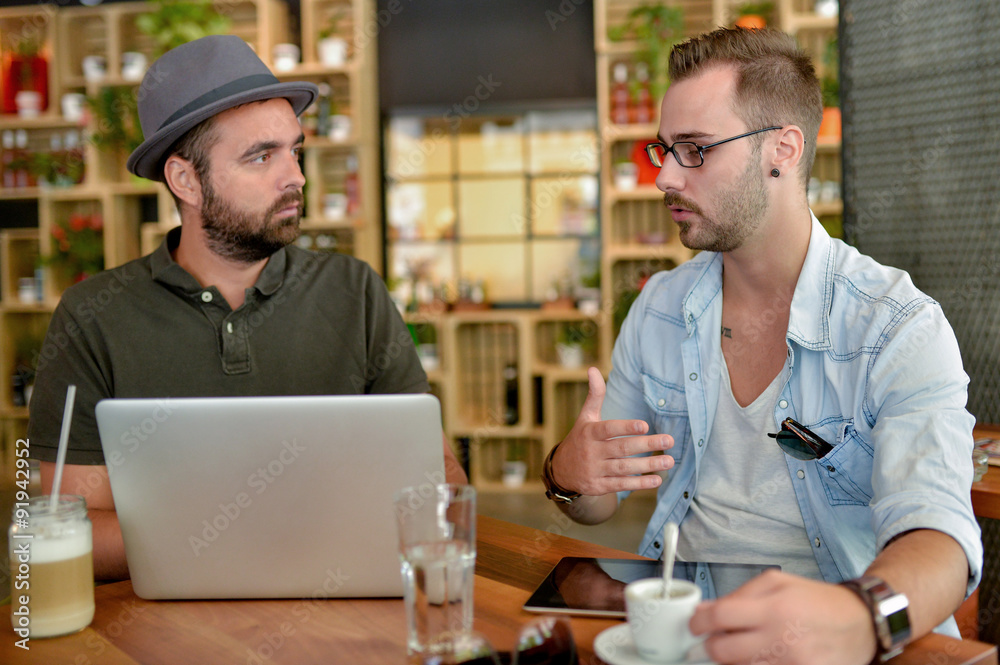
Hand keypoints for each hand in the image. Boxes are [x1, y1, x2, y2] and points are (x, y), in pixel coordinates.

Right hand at [550, 367, 673, 496]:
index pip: (609, 429)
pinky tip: (657, 479)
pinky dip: (639, 484)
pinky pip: (621, 485)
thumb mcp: (585, 417)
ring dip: (648, 465)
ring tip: (669, 461)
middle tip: (669, 440)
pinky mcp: (600, 486)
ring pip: (624, 468)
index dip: (626, 427)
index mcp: (590, 432)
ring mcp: (595, 470)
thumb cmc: (580, 439)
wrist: (561, 470)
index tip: (645, 425)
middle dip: (647, 445)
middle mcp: (592, 452)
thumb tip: (593, 369)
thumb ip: (594, 395)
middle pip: (622, 448)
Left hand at [689, 570, 876, 664]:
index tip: (695, 624)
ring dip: (735, 659)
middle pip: (723, 652)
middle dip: (712, 646)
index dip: (698, 622)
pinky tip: (764, 657)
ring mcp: (792, 664)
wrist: (861, 624)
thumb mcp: (778, 583)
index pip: (719, 618)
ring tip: (749, 646)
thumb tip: (706, 609)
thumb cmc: (818, 602)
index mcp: (774, 608)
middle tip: (715, 640)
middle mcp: (781, 639)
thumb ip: (739, 595)